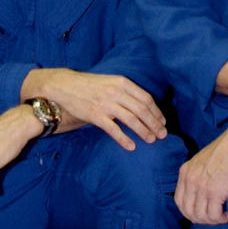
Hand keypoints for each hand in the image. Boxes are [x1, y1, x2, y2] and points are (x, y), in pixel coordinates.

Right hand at [21, 68, 166, 150]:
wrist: (64, 85)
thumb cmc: (89, 85)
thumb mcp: (110, 81)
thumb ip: (125, 91)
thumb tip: (143, 105)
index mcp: (122, 82)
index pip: (146, 99)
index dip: (157, 112)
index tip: (163, 122)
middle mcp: (116, 92)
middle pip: (142, 110)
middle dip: (155, 124)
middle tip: (162, 135)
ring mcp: (105, 104)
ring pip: (132, 120)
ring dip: (144, 131)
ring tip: (151, 140)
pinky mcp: (95, 115)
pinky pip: (114, 129)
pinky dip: (124, 139)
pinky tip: (131, 146)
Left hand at [174, 126, 227, 224]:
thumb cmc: (226, 151)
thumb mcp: (203, 162)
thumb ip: (198, 176)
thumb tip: (202, 198)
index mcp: (185, 171)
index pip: (180, 202)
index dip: (191, 213)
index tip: (205, 213)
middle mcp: (190, 179)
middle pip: (189, 212)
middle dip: (203, 219)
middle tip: (217, 217)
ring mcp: (201, 186)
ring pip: (201, 216)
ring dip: (214, 220)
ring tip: (224, 214)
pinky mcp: (215, 191)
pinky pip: (214, 215)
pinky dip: (223, 218)